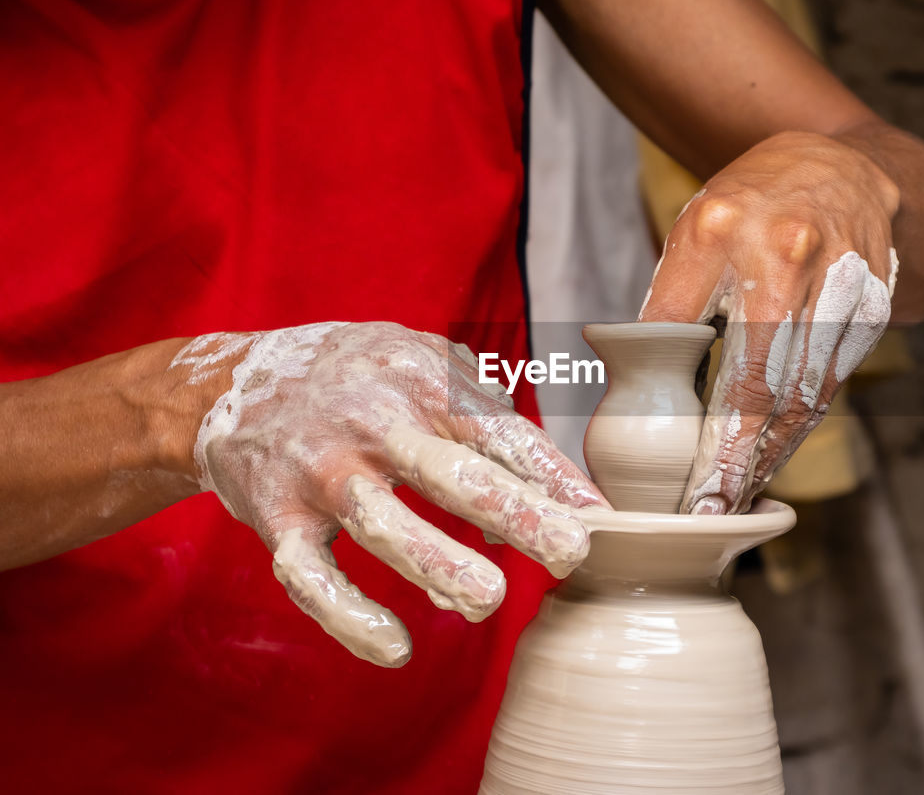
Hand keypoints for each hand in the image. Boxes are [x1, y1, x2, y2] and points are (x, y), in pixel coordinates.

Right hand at [174, 321, 606, 666]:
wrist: (233, 381)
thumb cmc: (360, 378)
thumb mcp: (423, 366)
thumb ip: (482, 424)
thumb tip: (534, 502)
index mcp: (420, 381)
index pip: (498, 430)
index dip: (551, 474)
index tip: (599, 516)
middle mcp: (371, 423)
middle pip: (449, 472)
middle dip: (515, 512)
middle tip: (571, 552)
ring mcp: (322, 471)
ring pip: (382, 523)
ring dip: (436, 562)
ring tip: (490, 599)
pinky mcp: (275, 517)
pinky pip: (310, 575)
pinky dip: (348, 616)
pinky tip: (396, 648)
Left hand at [640, 130, 898, 514]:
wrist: (844, 169)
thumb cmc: (752, 207)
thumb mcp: (692, 234)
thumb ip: (668, 305)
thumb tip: (636, 385)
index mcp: (722, 229)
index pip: (693, 340)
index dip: (693, 420)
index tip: (683, 478)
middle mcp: (788, 254)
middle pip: (763, 381)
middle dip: (735, 458)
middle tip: (711, 509)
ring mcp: (840, 280)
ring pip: (804, 393)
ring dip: (769, 454)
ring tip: (736, 497)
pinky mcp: (873, 307)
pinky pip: (831, 384)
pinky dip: (799, 428)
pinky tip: (771, 457)